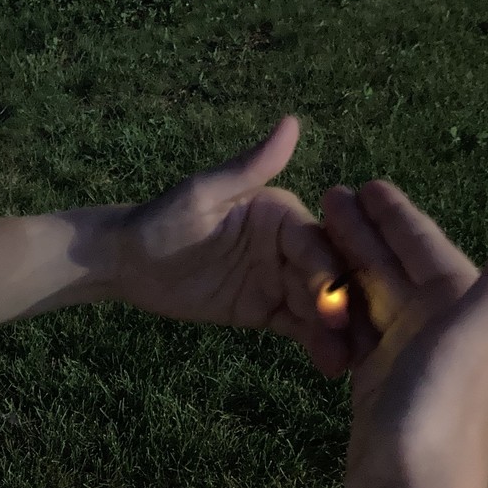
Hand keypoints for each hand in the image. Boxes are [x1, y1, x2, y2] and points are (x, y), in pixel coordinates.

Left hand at [115, 116, 350, 377]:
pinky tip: (333, 365)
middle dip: (344, 307)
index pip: (314, 243)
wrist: (128, 262)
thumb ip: (249, 167)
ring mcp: (280, 280)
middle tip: (359, 339)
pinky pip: (298, 326)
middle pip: (326, 278)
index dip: (328, 271)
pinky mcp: (266, 310)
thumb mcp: (202, 194)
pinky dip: (317, 344)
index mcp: (281, 213)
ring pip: (318, 306)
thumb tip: (291, 122)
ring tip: (350, 361)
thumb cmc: (162, 219)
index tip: (336, 301)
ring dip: (338, 332)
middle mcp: (289, 245)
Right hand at [322, 180, 487, 487]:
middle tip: (328, 196)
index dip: (396, 216)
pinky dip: (339, 307)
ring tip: (312, 240)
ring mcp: (408, 354)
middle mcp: (440, 326)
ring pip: (373, 294)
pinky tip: (319, 298)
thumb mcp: (468, 339)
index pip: (424, 246)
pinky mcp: (379, 381)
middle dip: (365, 230)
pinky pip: (358, 329)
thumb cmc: (440, 417)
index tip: (367, 185)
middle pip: (395, 265)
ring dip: (347, 265)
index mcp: (461, 307)